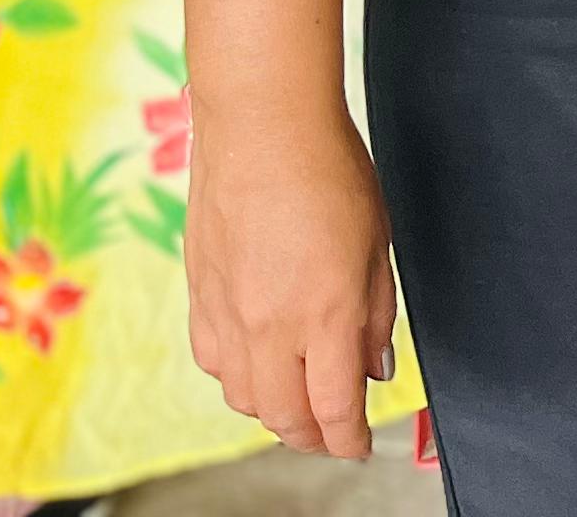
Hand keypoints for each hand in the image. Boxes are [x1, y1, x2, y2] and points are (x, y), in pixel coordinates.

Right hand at [186, 105, 398, 457]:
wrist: (261, 129)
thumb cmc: (331, 172)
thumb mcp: (377, 243)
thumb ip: (375, 312)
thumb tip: (374, 367)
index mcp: (325, 312)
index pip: (334, 405)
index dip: (347, 439)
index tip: (358, 448)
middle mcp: (270, 325)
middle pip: (283, 415)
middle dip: (311, 435)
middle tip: (331, 435)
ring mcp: (227, 314)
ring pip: (244, 396)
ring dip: (274, 410)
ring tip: (300, 402)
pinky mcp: (198, 298)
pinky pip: (215, 363)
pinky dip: (240, 378)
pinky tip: (260, 364)